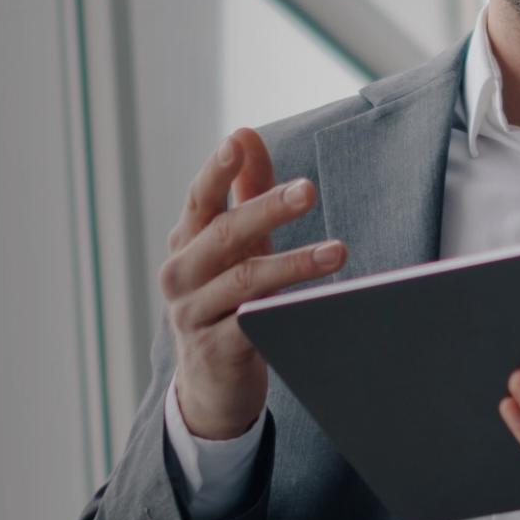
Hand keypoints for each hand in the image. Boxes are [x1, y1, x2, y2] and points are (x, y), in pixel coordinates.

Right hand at [160, 127, 346, 439]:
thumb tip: (245, 133)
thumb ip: (243, 191)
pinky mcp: (216, 351)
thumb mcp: (236, 247)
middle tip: (308, 190)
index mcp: (186, 243)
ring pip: (243, 280)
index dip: (217, 171)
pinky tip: (315, 303)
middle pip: (223, 234)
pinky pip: (252, 326)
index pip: (199, 199)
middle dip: (266, 209)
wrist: (210, 387)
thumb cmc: (228, 302)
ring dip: (293, 263)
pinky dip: (283, 312)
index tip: (237, 142)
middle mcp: (181, 275)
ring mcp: (194, 315)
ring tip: (337, 251)